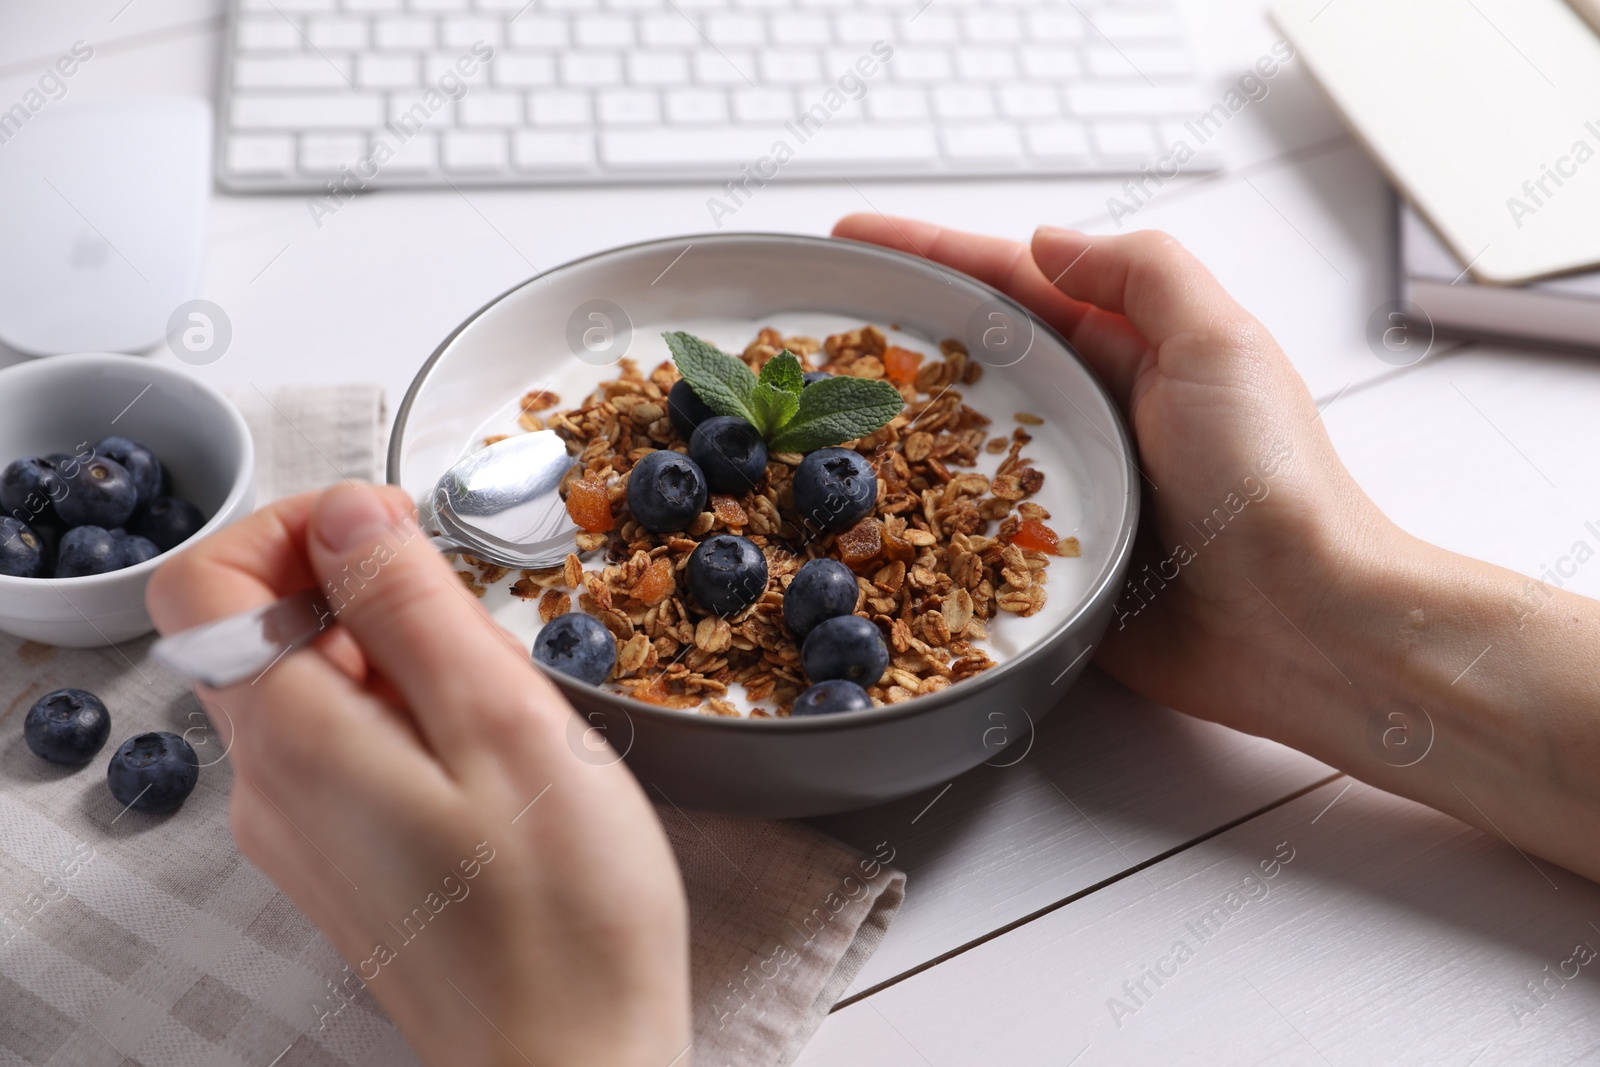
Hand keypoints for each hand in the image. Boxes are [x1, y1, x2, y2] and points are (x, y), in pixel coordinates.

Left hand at [147, 483, 689, 1066]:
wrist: (570, 1061)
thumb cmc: (560, 915)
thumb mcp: (502, 721)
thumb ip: (409, 604)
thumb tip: (346, 513)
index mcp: (294, 739)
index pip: (206, 580)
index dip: (294, 526)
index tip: (392, 533)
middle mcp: (272, 785)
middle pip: (262, 625)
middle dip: (367, 591)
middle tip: (474, 634)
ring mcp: (303, 828)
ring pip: (316, 683)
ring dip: (401, 656)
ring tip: (500, 711)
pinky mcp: (346, 856)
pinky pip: (349, 745)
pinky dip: (412, 715)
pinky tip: (492, 761)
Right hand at [831, 216, 1397, 736]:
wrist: (1299, 625)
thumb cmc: (1273, 483)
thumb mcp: (1220, 343)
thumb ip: (1140, 274)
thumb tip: (1044, 241)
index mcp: (1132, 350)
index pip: (1014, 282)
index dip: (932, 255)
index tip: (855, 240)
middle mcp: (1098, 414)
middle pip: (978, 358)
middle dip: (902, 335)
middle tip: (820, 327)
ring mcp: (1074, 489)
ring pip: (965, 445)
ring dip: (901, 429)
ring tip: (824, 414)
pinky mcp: (1059, 565)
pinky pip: (975, 533)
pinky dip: (927, 520)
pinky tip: (873, 518)